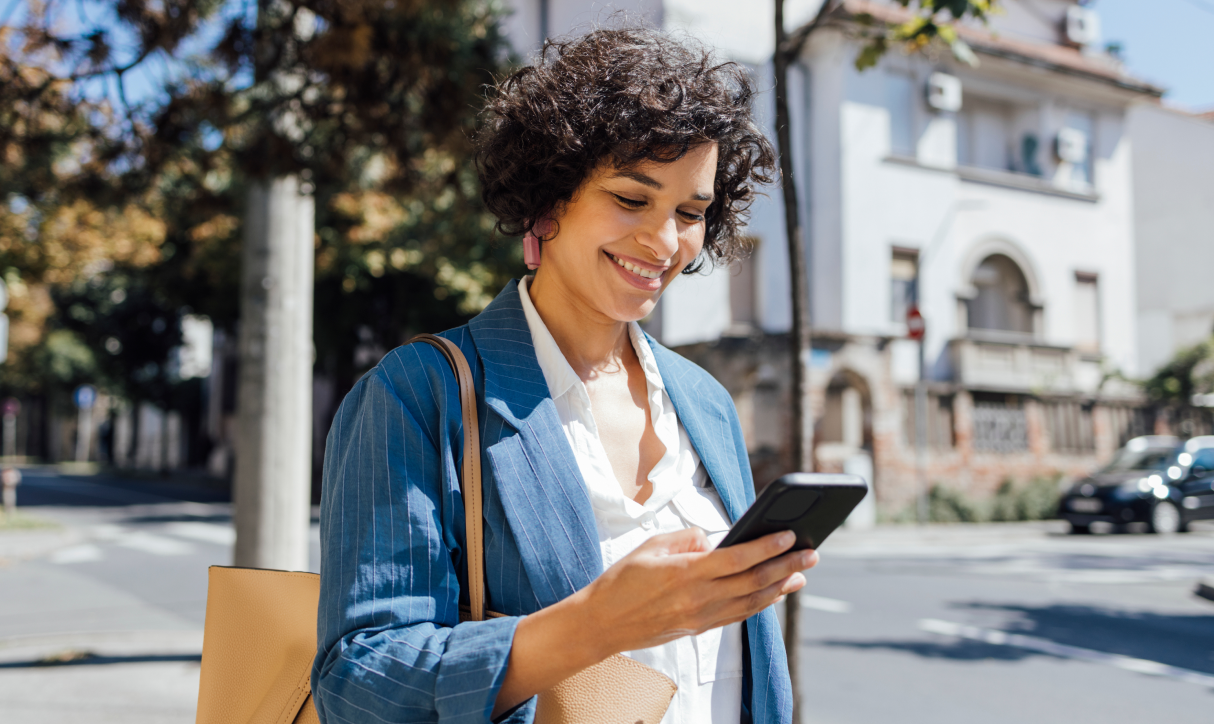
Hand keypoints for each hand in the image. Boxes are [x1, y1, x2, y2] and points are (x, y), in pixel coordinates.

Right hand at [492, 528, 815, 716]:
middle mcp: (698, 597)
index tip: (790, 535)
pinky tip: (773, 594)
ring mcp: (701, 617)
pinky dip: (760, 604)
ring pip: (752, 602)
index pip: (737, 558)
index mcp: (685, 572)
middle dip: (786, 566)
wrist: (602, 623)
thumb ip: (685, 539)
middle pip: (753, 581)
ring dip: (780, 587)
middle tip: (811, 554)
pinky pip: (738, 615)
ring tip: (801, 575)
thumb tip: (711, 539)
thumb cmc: (621, 580)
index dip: (767, 547)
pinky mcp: (699, 628)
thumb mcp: (649, 546)